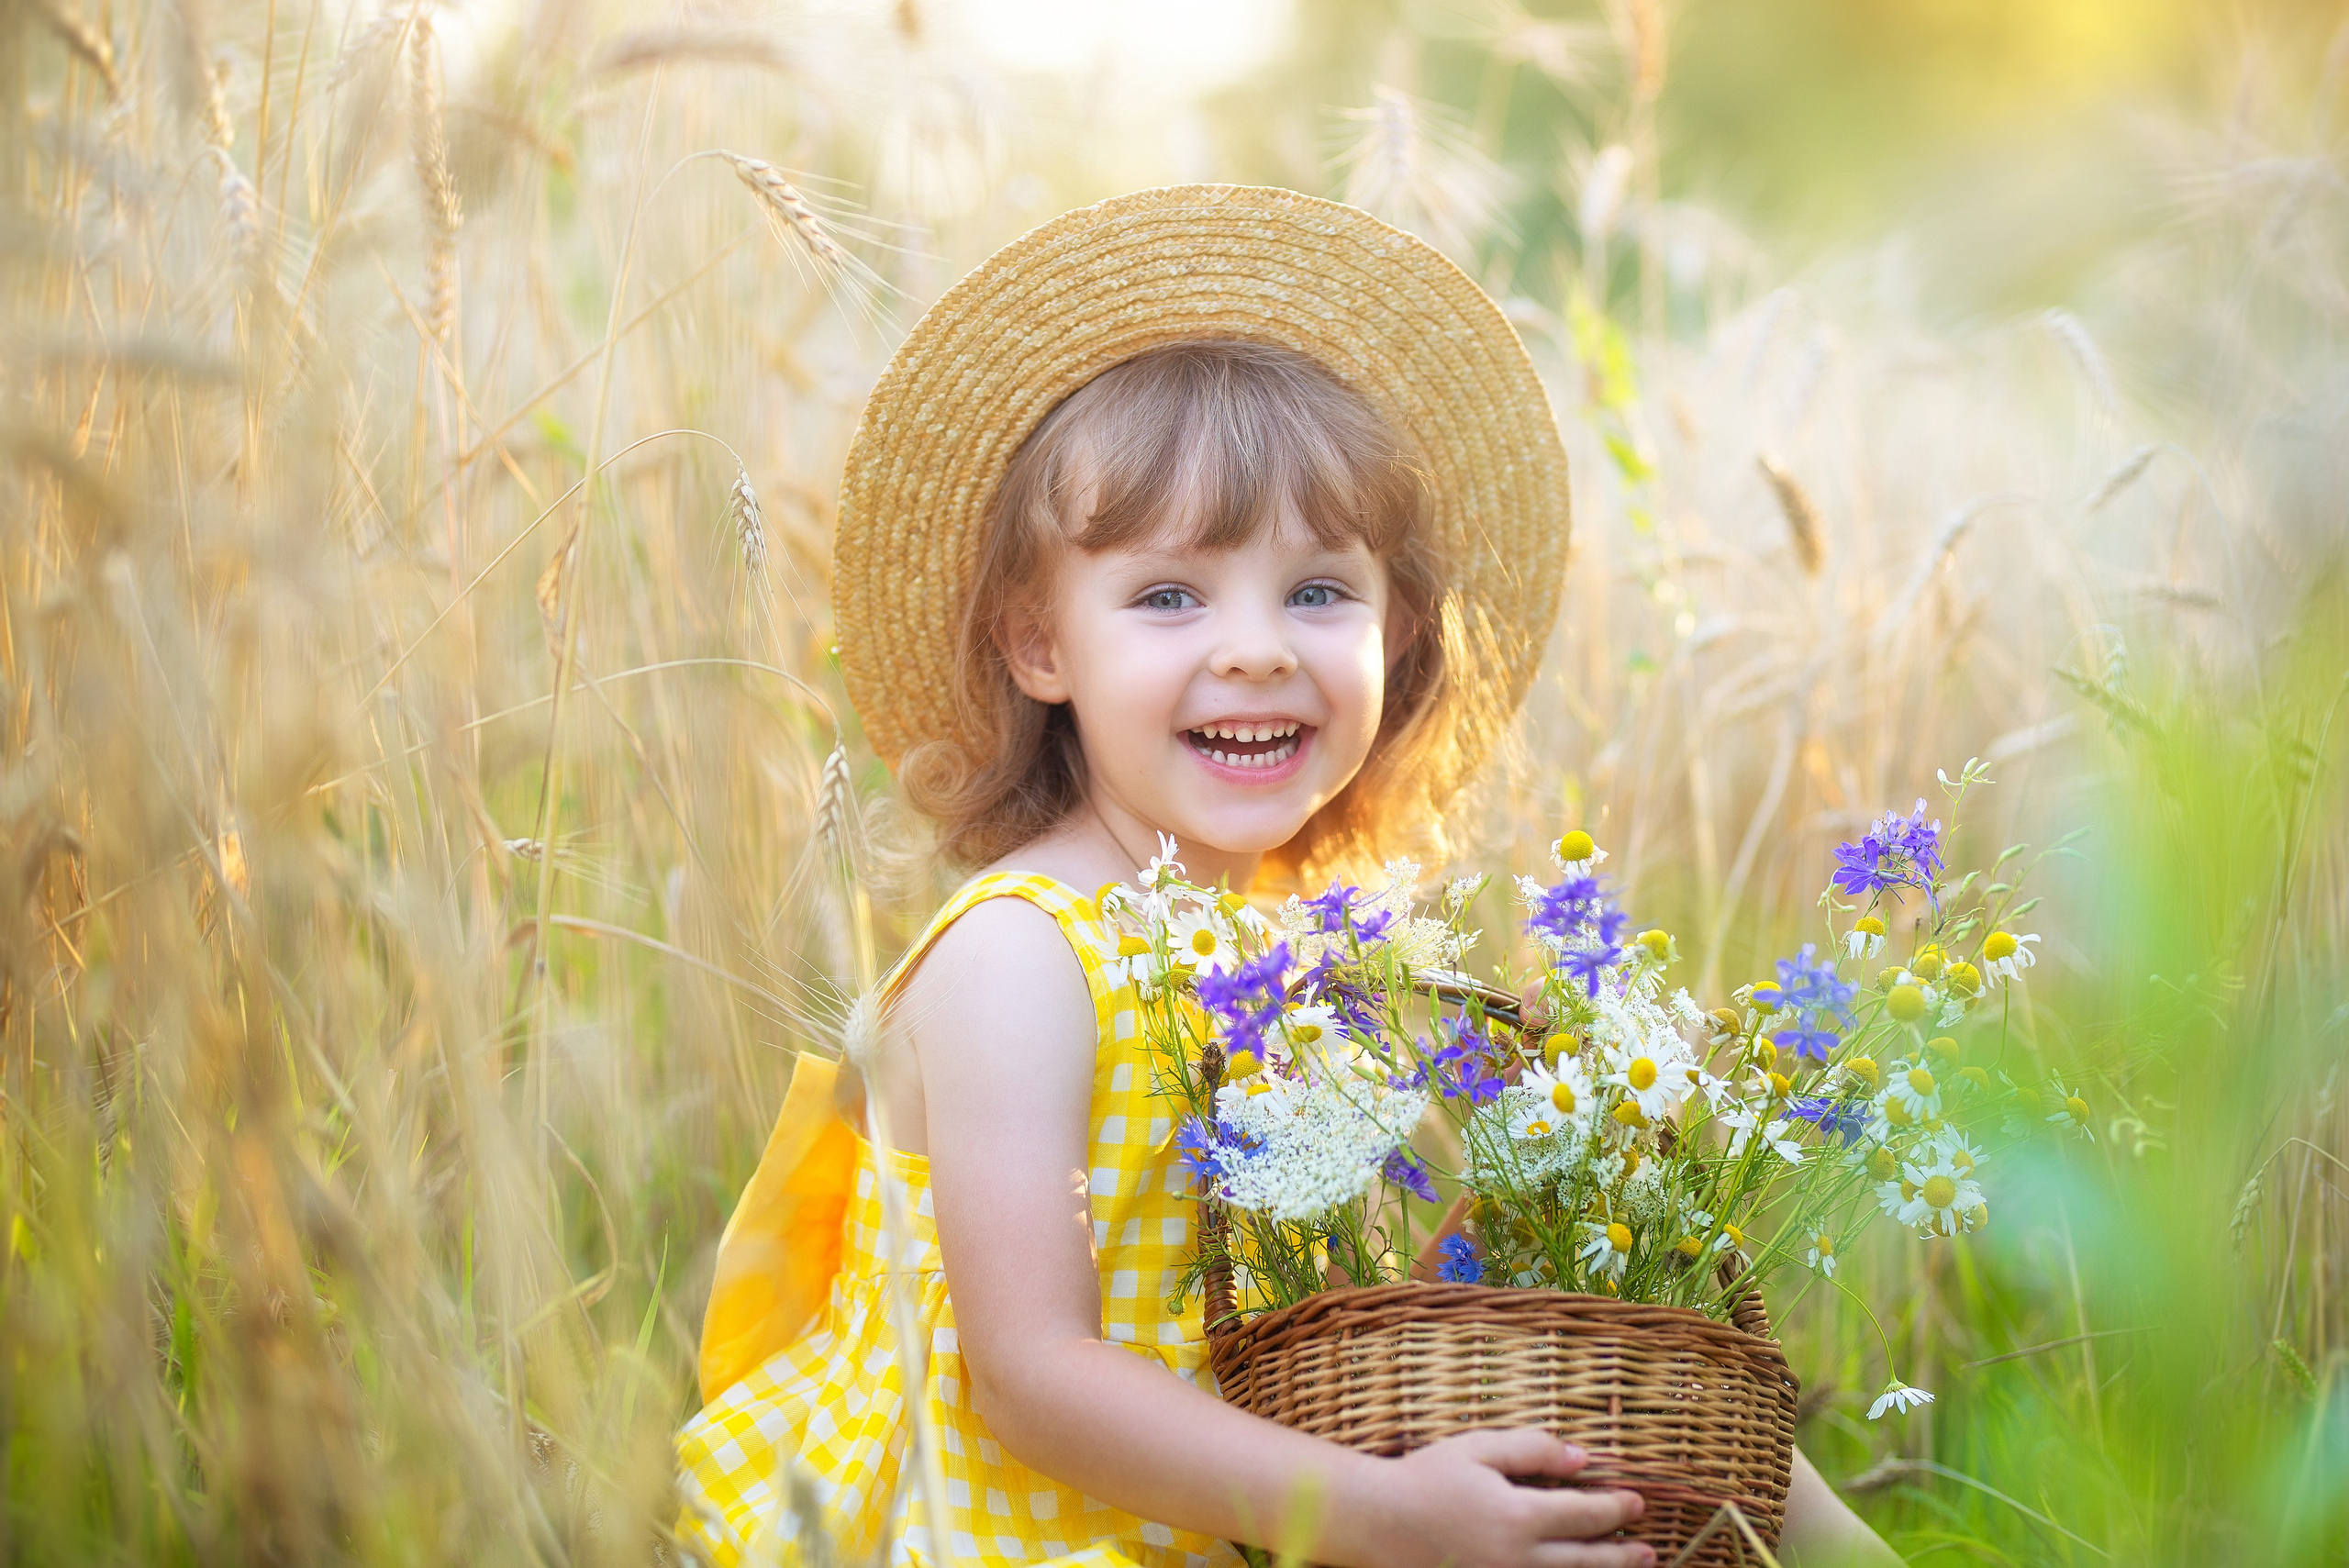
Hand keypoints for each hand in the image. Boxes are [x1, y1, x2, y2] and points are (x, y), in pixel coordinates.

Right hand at [1361, 1430, 1651, 1567]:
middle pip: (1586, 1559)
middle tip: (1649, 1550)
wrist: (1374, 1522)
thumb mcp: (1477, 1448)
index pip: (1585, 1513)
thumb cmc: (1424, 1478)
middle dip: (1622, 1553)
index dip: (1616, 1508)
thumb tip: (1582, 1458)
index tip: (1637, 1503)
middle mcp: (1517, 1559)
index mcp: (1518, 1516)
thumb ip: (1532, 1448)